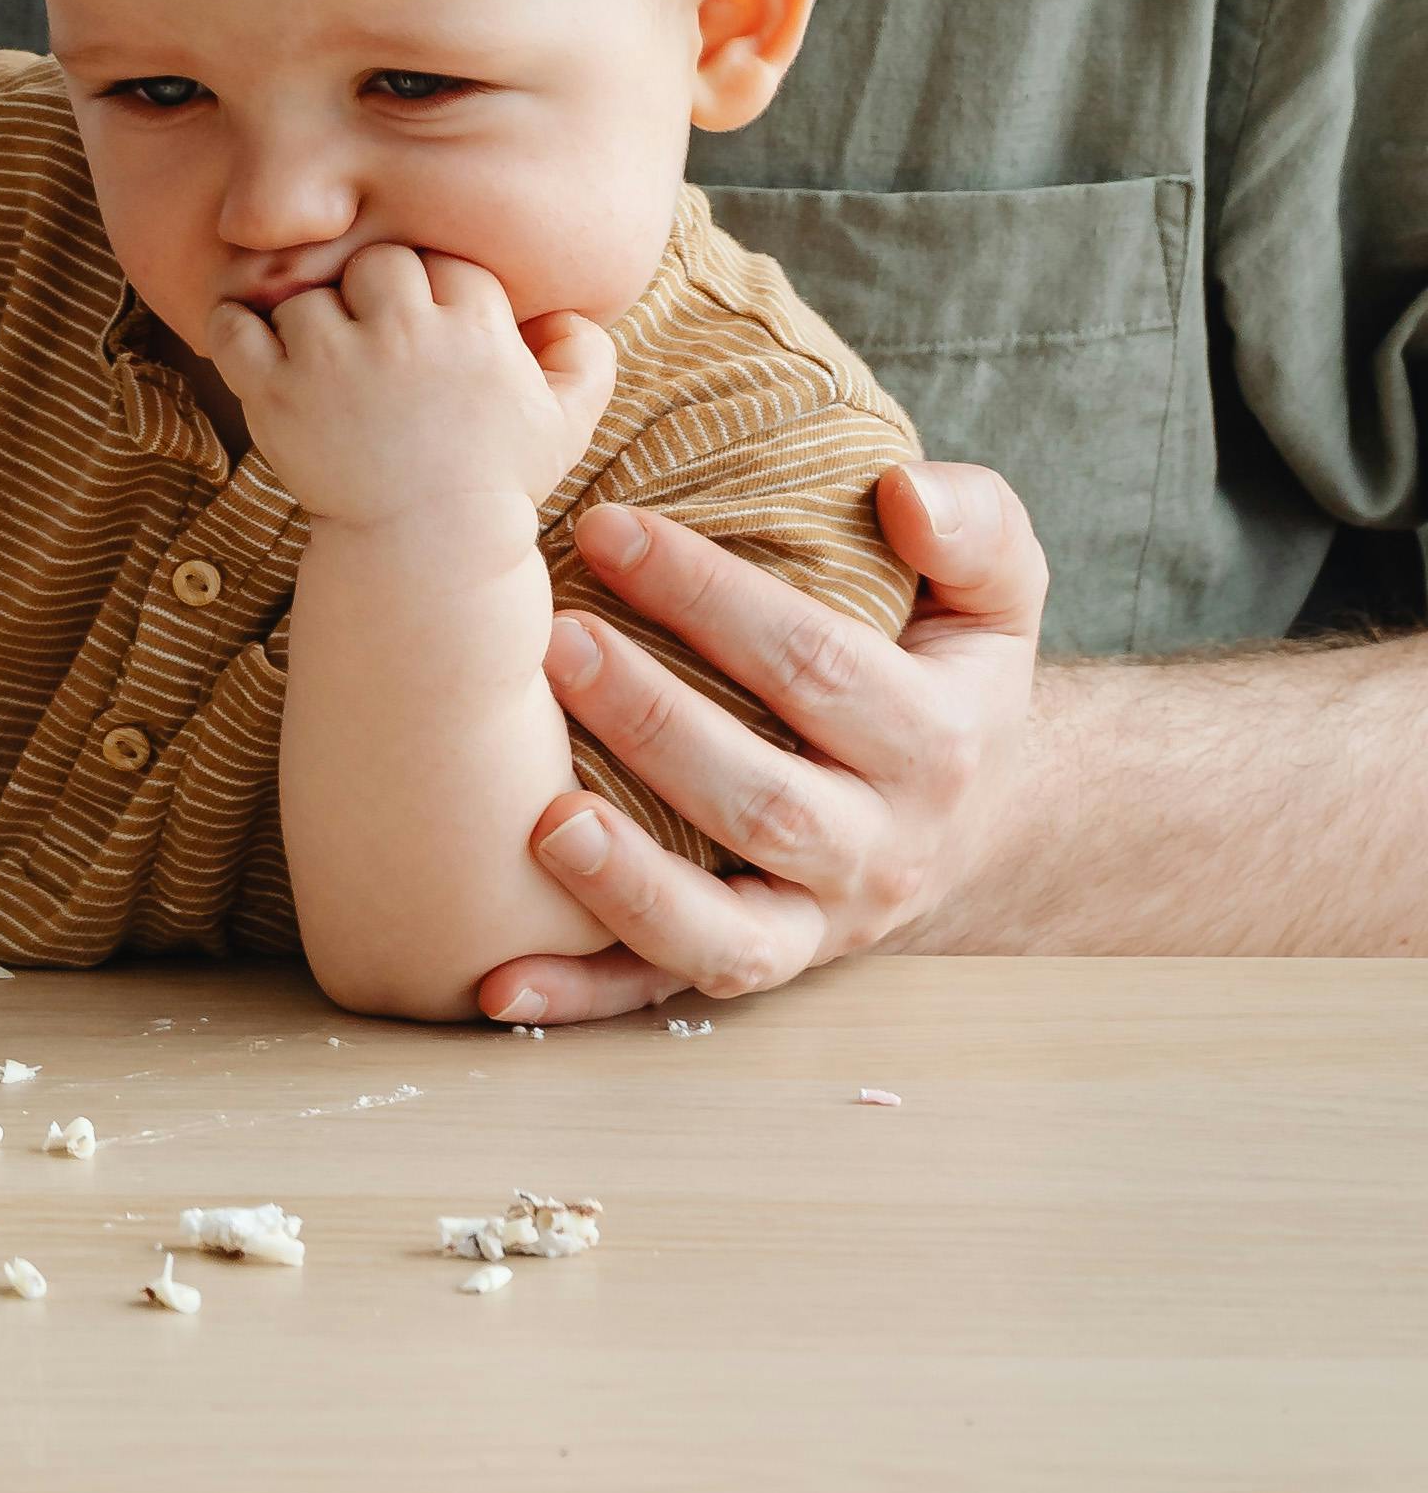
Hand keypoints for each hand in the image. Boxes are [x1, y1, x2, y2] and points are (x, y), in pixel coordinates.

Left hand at [216, 245, 617, 534]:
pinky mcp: (276, 392)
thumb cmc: (492, 485)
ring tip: (328, 371)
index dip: (437, 295)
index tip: (430, 335)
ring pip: (307, 294)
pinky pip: (234, 325)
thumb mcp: (564, 426)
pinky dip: (236, 328)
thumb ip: (585, 359)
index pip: (446, 263)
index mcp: (473, 330)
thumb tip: (566, 312)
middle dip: (375, 298)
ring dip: (311, 326)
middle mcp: (403, 335)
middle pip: (376, 262)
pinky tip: (259, 350)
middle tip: (375, 345)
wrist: (426, 556)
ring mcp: (333, 362)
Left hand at [476, 452, 1050, 1023]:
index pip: (817, 666)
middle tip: (552, 640)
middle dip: (655, 720)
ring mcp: (814, 923)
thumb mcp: (995, 594)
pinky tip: (496, 982)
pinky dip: (582, 999)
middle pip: (765, 799)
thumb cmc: (949, 672)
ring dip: (630, 882)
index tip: (608, 526)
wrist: (978, 818)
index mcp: (935, 743)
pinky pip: (663, 998)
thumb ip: (976, 527)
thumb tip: (906, 494)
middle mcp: (879, 849)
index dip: (713, 598)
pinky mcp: (753, 968)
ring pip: (725, 929)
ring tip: (542, 817)